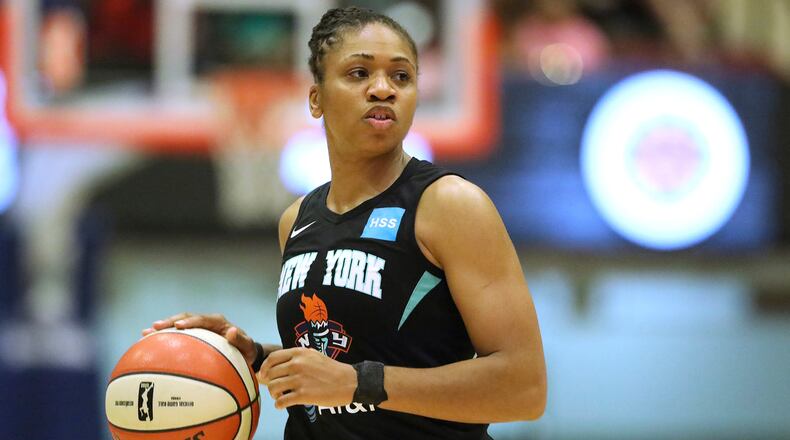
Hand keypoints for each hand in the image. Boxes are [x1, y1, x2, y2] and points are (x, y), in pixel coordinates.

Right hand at [142, 312, 256, 364]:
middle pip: (185, 317)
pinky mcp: (193, 336)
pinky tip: (149, 346)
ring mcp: (198, 329)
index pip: (202, 319)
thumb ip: (240, 340)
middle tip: (155, 326)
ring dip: (163, 328)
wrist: (244, 353)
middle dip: (170, 321)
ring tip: (145, 333)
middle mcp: (206, 322)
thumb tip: (231, 331)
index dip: (190, 321)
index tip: (179, 326)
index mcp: (218, 322)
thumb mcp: (248, 346)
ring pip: (178, 324)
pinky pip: (177, 336)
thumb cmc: (246, 350)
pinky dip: (164, 339)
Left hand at [258, 347, 356, 408]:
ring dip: (274, 394)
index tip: (264, 375)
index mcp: (299, 353)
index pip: (272, 358)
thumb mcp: (313, 355)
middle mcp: (297, 364)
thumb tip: (276, 365)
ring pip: (273, 387)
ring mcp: (299, 379)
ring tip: (280, 396)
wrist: (347, 382)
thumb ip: (295, 357)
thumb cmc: (330, 369)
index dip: (264, 368)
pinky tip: (282, 405)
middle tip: (277, 388)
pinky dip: (279, 404)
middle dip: (270, 382)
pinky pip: (281, 401)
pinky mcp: (303, 394)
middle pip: (270, 374)